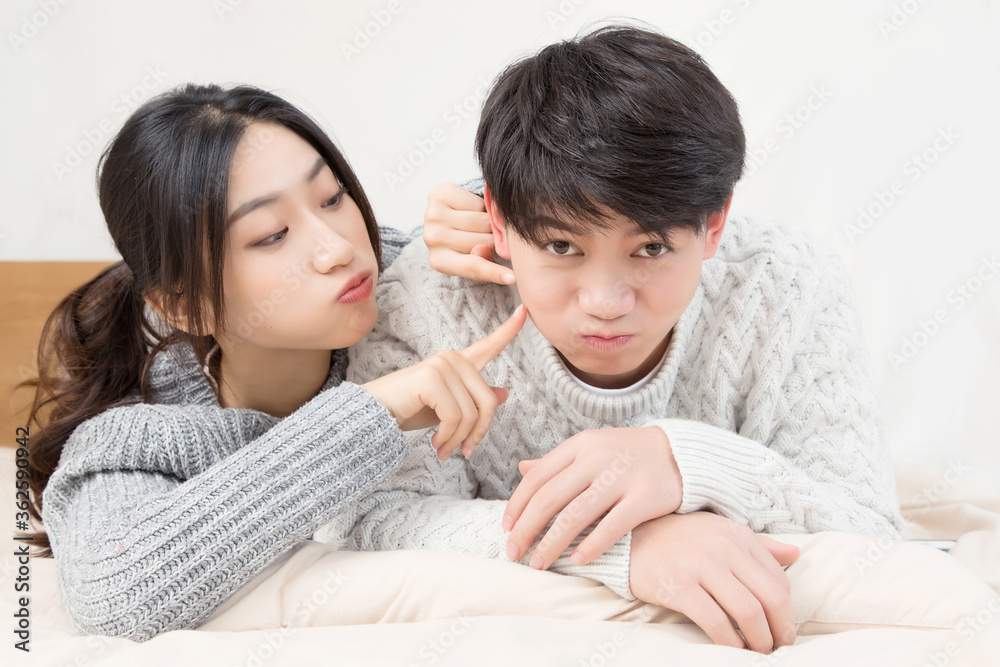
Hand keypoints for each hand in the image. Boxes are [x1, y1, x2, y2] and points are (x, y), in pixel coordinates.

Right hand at [363, 305, 526, 458]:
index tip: (525, 311)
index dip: (508, 330)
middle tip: (464, 452)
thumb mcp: (448, 410)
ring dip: (459, 440)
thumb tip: (505, 393)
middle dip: (478, 433)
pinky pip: (455, 417)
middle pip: (488, 402)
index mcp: (459, 363)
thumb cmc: (408, 411)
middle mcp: (452, 358)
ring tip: (444, 451)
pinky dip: (447, 437)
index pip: (489, 346)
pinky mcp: (432, 378)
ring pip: (471, 414)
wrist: (373, 415)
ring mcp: (442, 366)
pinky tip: (435, 443)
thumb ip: (474, 401)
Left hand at [424, 183, 514, 284]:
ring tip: (481, 222)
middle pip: (483, 240)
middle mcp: (432, 238)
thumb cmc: (462, 241)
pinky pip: (475, 202)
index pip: (472, 267)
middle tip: (490, 236)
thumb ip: (481, 262)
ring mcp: (432, 215)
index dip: (494, 272)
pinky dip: (480, 204)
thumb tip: (482, 250)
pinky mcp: (438, 194)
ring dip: (489, 221)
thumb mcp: (473, 259)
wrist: (445, 215)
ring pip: (481, 221)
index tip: (512, 278)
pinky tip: (472, 208)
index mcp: (439, 261)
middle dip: (493, 239)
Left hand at [502, 427, 681, 568]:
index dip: (518, 504)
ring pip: (575, 515)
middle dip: (527, 529)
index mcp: (580, 445)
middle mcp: (597, 458)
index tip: (506, 528)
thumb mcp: (592, 448)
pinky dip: (591, 546)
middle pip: (550, 498)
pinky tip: (578, 561)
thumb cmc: (629, 454)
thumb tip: (522, 470)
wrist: (682, 453)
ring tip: (539, 563)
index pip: (538, 477)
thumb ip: (558, 462)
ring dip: (551, 543)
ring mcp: (621, 477)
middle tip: (514, 552)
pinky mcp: (644, 497)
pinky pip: (611, 527)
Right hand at [630, 512, 799, 652]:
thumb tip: (795, 554)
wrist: (631, 536)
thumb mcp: (720, 531)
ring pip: (747, 612)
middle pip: (770, 598)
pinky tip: (733, 649)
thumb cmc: (680, 538)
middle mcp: (723, 547)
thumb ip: (759, 545)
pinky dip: (730, 643)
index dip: (786, 611)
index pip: (779, 580)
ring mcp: (700, 566)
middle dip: (781, 630)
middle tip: (779, 647)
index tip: (783, 628)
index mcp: (738, 535)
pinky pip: (716, 622)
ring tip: (758, 651)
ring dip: (759, 640)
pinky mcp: (679, 586)